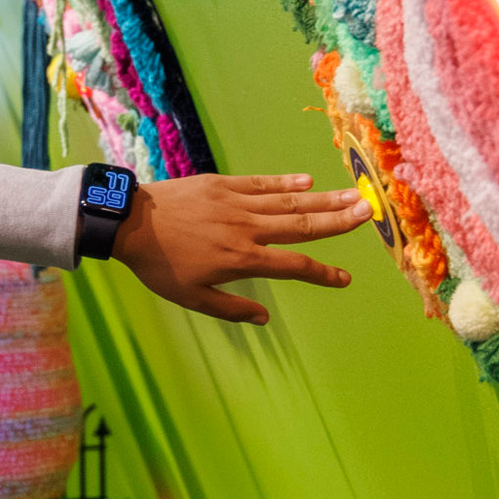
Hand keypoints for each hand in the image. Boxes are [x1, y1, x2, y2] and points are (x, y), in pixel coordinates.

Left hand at [112, 172, 371, 324]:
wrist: (130, 223)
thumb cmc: (158, 266)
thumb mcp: (191, 298)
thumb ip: (231, 308)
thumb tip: (263, 317)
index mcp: (241, 260)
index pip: (293, 267)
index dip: (322, 274)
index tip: (345, 279)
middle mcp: (245, 229)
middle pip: (302, 225)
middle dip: (337, 221)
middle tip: (368, 213)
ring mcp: (236, 203)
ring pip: (288, 201)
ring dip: (323, 198)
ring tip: (353, 194)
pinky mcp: (224, 184)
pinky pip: (262, 183)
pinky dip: (286, 182)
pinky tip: (308, 181)